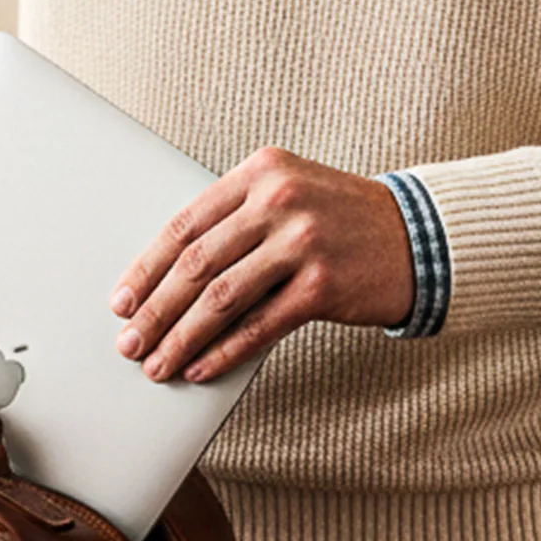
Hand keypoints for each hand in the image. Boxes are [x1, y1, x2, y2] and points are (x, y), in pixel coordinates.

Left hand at [108, 148, 414, 382]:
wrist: (418, 237)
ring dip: (181, 338)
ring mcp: (303, 242)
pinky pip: (258, 326)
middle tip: (129, 342)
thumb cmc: (341, 221)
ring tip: (157, 364)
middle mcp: (279, 200)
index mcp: (260, 172)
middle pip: (196, 264)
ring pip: (221, 298)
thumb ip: (234, 221)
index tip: (122, 301)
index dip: (146, 268)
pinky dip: (223, 352)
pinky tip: (199, 368)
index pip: (185, 225)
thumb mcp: (288, 195)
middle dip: (155, 310)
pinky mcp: (322, 285)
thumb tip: (166, 279)